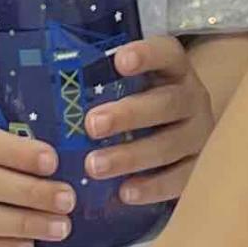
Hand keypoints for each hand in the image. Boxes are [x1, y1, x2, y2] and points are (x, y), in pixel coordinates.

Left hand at [82, 35, 212, 206]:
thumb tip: (47, 83)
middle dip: (128, 115)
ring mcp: (200, 134)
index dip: (146, 56)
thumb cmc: (145, 101)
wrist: (188, 129)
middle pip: (167, 103)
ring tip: (94, 166)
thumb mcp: (133, 84)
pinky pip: (181, 178)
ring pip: (170, 145)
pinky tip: (124, 193)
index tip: (119, 61)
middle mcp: (193, 98)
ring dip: (131, 156)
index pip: (166, 54)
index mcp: (175, 70)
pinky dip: (153, 187)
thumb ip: (104, 80)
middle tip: (91, 125)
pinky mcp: (200, 166)